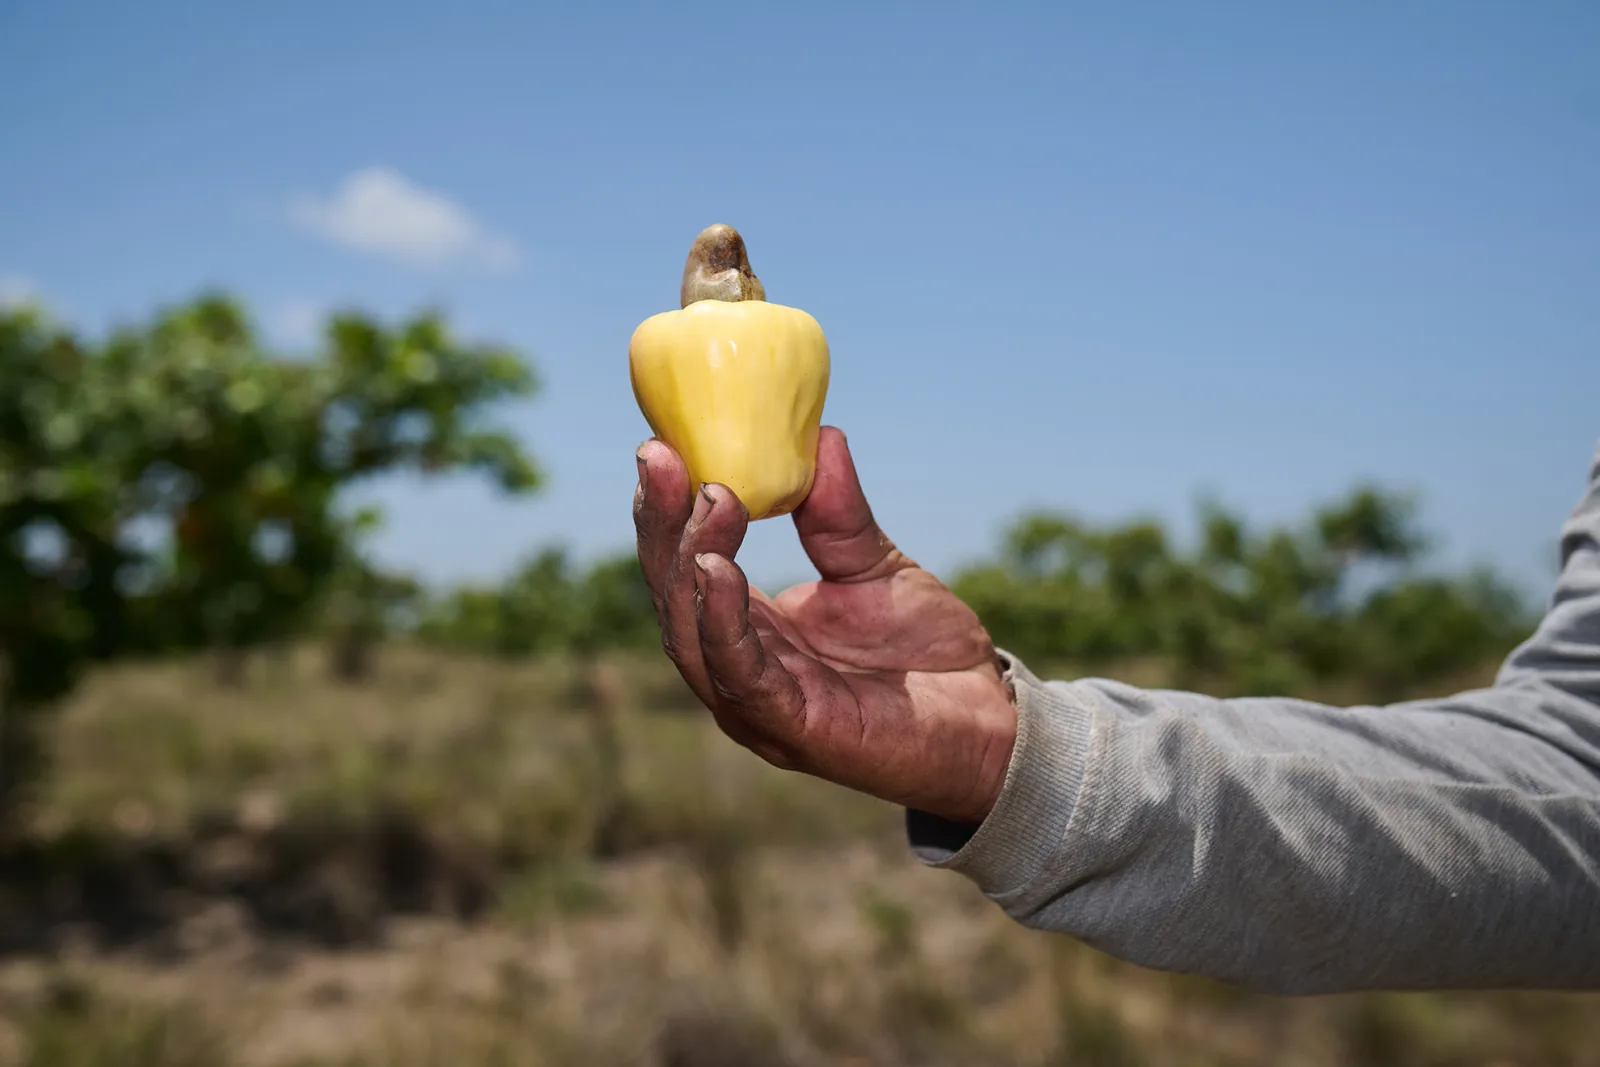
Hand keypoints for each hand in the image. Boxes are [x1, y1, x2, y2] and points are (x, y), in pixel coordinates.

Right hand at [633, 427, 1016, 824]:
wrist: (990, 719)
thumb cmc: (926, 652)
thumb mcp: (875, 566)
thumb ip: (838, 513)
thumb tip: (821, 433)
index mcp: (747, 632)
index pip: (684, 568)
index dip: (666, 511)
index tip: (662, 446)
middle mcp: (737, 671)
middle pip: (673, 598)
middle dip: (661, 526)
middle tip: (662, 458)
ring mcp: (758, 708)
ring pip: (694, 636)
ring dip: (689, 564)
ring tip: (708, 499)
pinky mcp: (793, 731)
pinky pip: (742, 676)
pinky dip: (723, 621)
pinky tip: (719, 569)